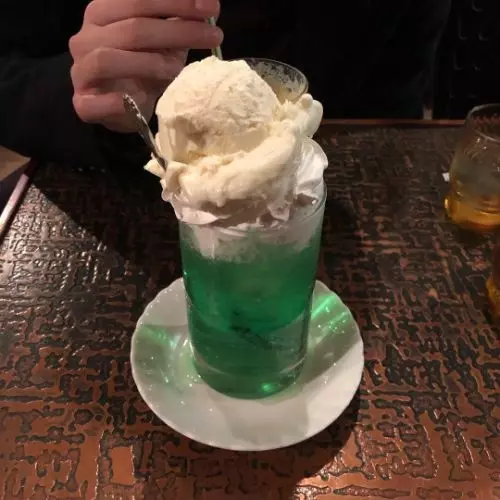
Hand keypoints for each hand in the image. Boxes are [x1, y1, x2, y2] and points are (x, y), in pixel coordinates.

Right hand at [69, 0, 221, 131]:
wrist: (121, 108)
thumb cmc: (143, 69)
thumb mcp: (163, 43)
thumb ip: (176, 24)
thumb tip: (208, 6)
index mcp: (104, 13)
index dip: (176, 2)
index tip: (212, 6)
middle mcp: (87, 37)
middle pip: (132, 29)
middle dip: (178, 31)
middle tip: (214, 36)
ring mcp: (80, 70)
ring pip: (109, 59)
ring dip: (151, 64)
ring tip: (179, 69)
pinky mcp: (82, 103)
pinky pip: (95, 102)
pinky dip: (118, 102)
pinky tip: (141, 101)